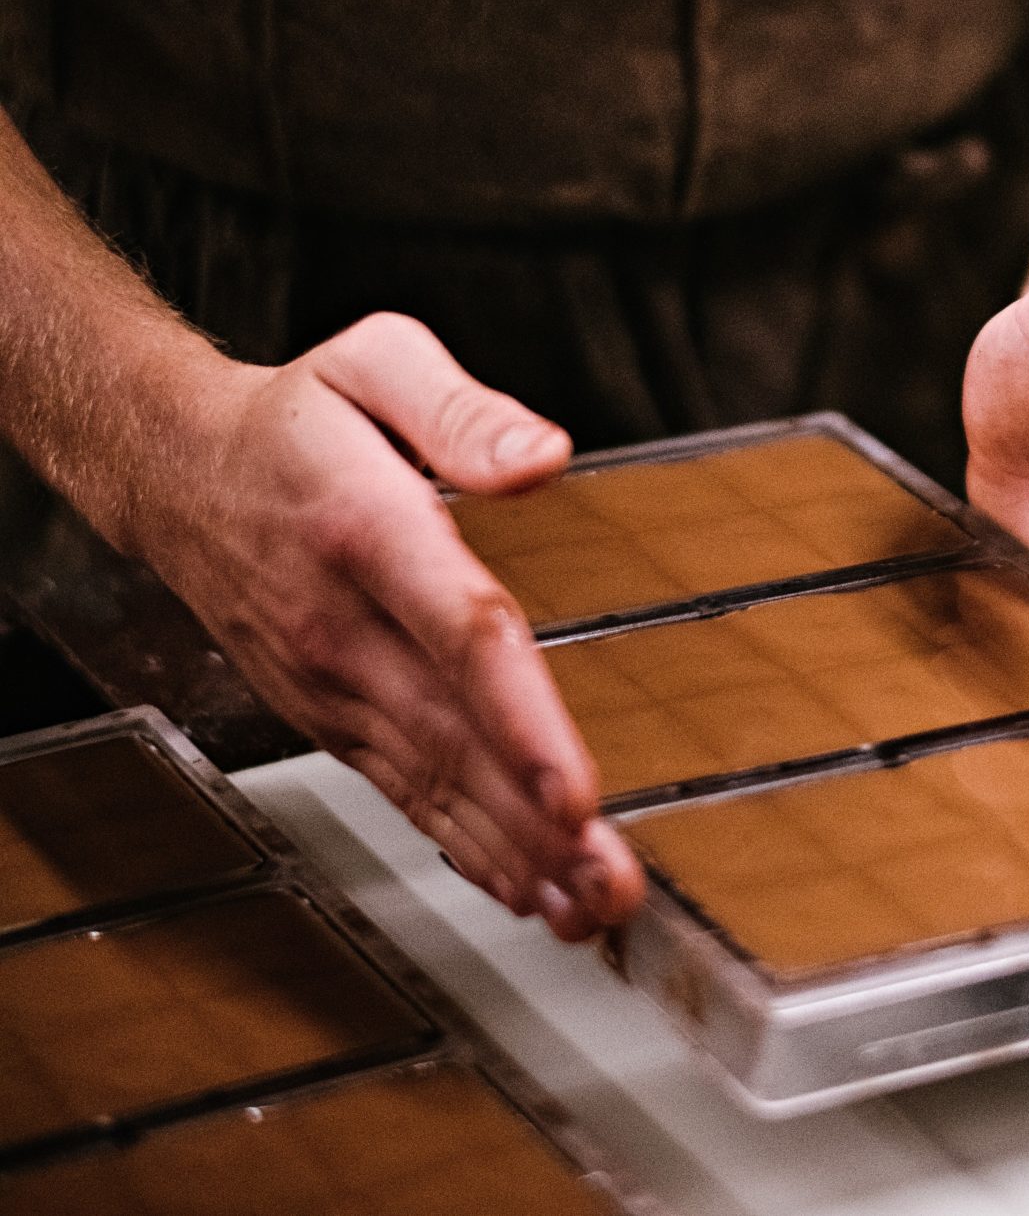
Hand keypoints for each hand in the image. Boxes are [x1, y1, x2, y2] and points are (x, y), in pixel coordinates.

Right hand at [129, 313, 643, 936]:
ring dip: (516, 856)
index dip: (520, 722)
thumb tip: (546, 457)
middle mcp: (345, 627)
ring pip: (432, 785)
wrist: (172, 467)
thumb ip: (462, 409)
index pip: (459, 636)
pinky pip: (406, 793)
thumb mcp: (375, 361)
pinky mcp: (332, 717)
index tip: (576, 793)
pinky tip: (525, 889)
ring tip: (590, 910)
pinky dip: (467, 849)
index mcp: (368, 530)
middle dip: (538, 825)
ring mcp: (332, 684)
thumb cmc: (294, 418)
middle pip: (455, 740)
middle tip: (613, 885)